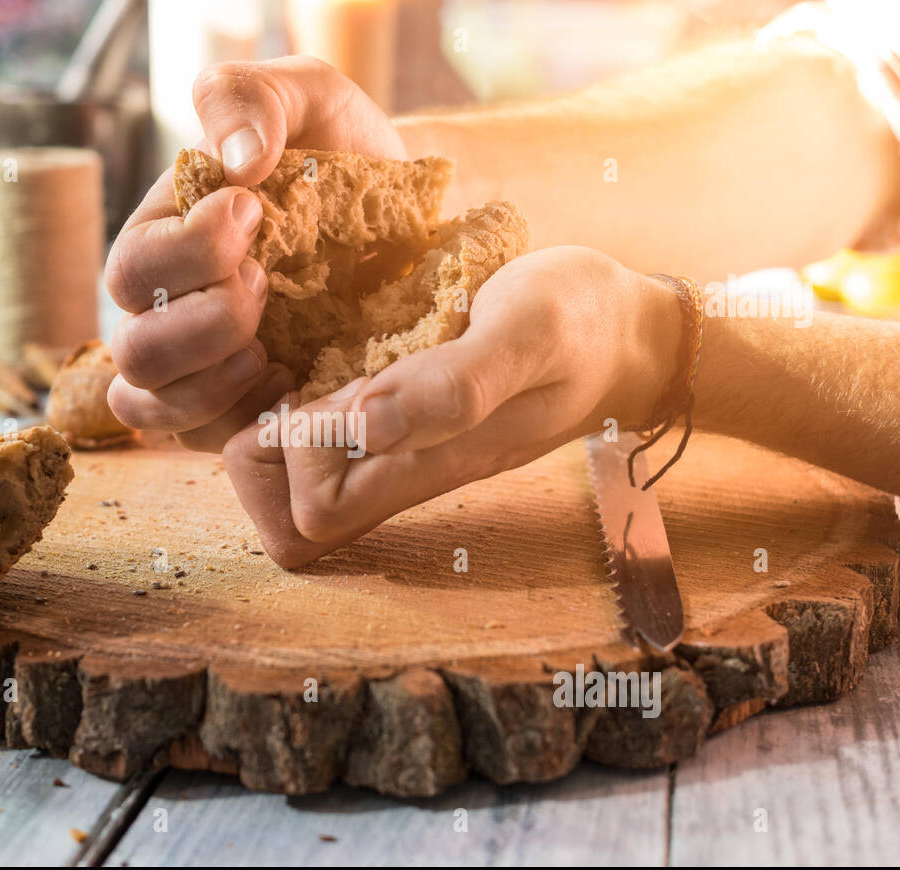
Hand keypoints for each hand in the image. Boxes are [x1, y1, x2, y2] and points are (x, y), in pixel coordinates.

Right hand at [104, 56, 404, 451]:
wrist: (405, 218)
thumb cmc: (344, 154)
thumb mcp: (308, 97)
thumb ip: (252, 98)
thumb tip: (235, 158)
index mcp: (162, 235)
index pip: (130, 266)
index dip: (187, 251)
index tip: (255, 211)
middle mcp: (161, 307)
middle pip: (135, 348)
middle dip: (207, 321)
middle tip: (271, 282)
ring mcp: (193, 366)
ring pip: (149, 404)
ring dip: (213, 382)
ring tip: (274, 348)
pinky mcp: (230, 409)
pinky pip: (201, 440)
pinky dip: (241, 420)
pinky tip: (293, 383)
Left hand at [223, 246, 684, 566]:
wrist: (631, 334)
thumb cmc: (584, 325)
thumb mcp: (530, 332)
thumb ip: (457, 383)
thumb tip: (363, 424)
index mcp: (428, 464)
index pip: (316, 514)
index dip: (292, 459)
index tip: (313, 388)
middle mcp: (407, 469)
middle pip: (300, 515)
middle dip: (268, 451)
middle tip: (292, 377)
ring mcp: (408, 450)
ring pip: (313, 484)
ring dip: (287, 428)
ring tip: (307, 360)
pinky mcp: (411, 422)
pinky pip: (338, 443)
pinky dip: (313, 403)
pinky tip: (330, 348)